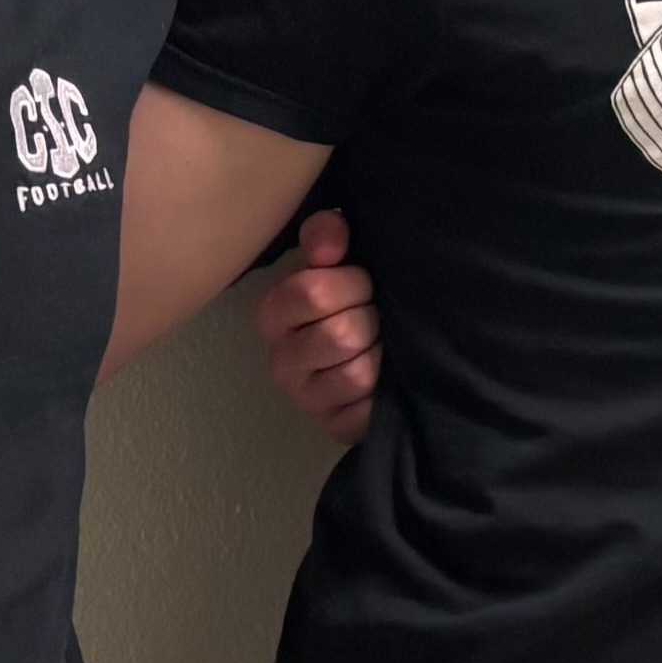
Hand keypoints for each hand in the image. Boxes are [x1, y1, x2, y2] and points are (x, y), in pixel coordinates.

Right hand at [254, 209, 380, 443]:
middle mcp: (281, 360)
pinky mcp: (335, 427)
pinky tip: (386, 379)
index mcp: (275, 313)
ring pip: (357, 374)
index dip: (351, 283)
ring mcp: (306, 399)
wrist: (383, 344)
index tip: (366, 282)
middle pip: (341, 334)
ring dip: (381, 355)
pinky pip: (367, 412)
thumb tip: (330, 245)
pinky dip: (384, 394)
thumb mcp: (341, 256)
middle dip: (371, 319)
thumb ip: (328, 234)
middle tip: (378, 316)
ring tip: (382, 345)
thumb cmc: (356, 295)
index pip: (312, 293)